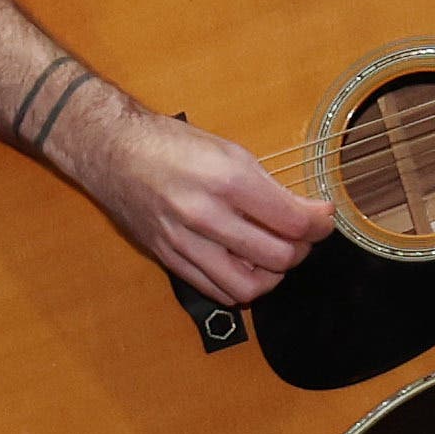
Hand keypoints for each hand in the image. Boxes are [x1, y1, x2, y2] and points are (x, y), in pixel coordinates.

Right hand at [56, 87, 329, 306]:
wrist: (112, 150)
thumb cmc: (169, 143)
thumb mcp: (228, 150)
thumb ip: (266, 186)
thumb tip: (304, 212)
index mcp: (227, 179)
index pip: (293, 222)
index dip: (320, 224)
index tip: (323, 217)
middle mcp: (206, 215)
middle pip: (279, 257)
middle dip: (302, 249)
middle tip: (303, 236)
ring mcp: (185, 241)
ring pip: (249, 285)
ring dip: (273, 275)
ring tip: (275, 256)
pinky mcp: (169, 257)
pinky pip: (216, 290)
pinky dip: (240, 285)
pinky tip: (246, 266)